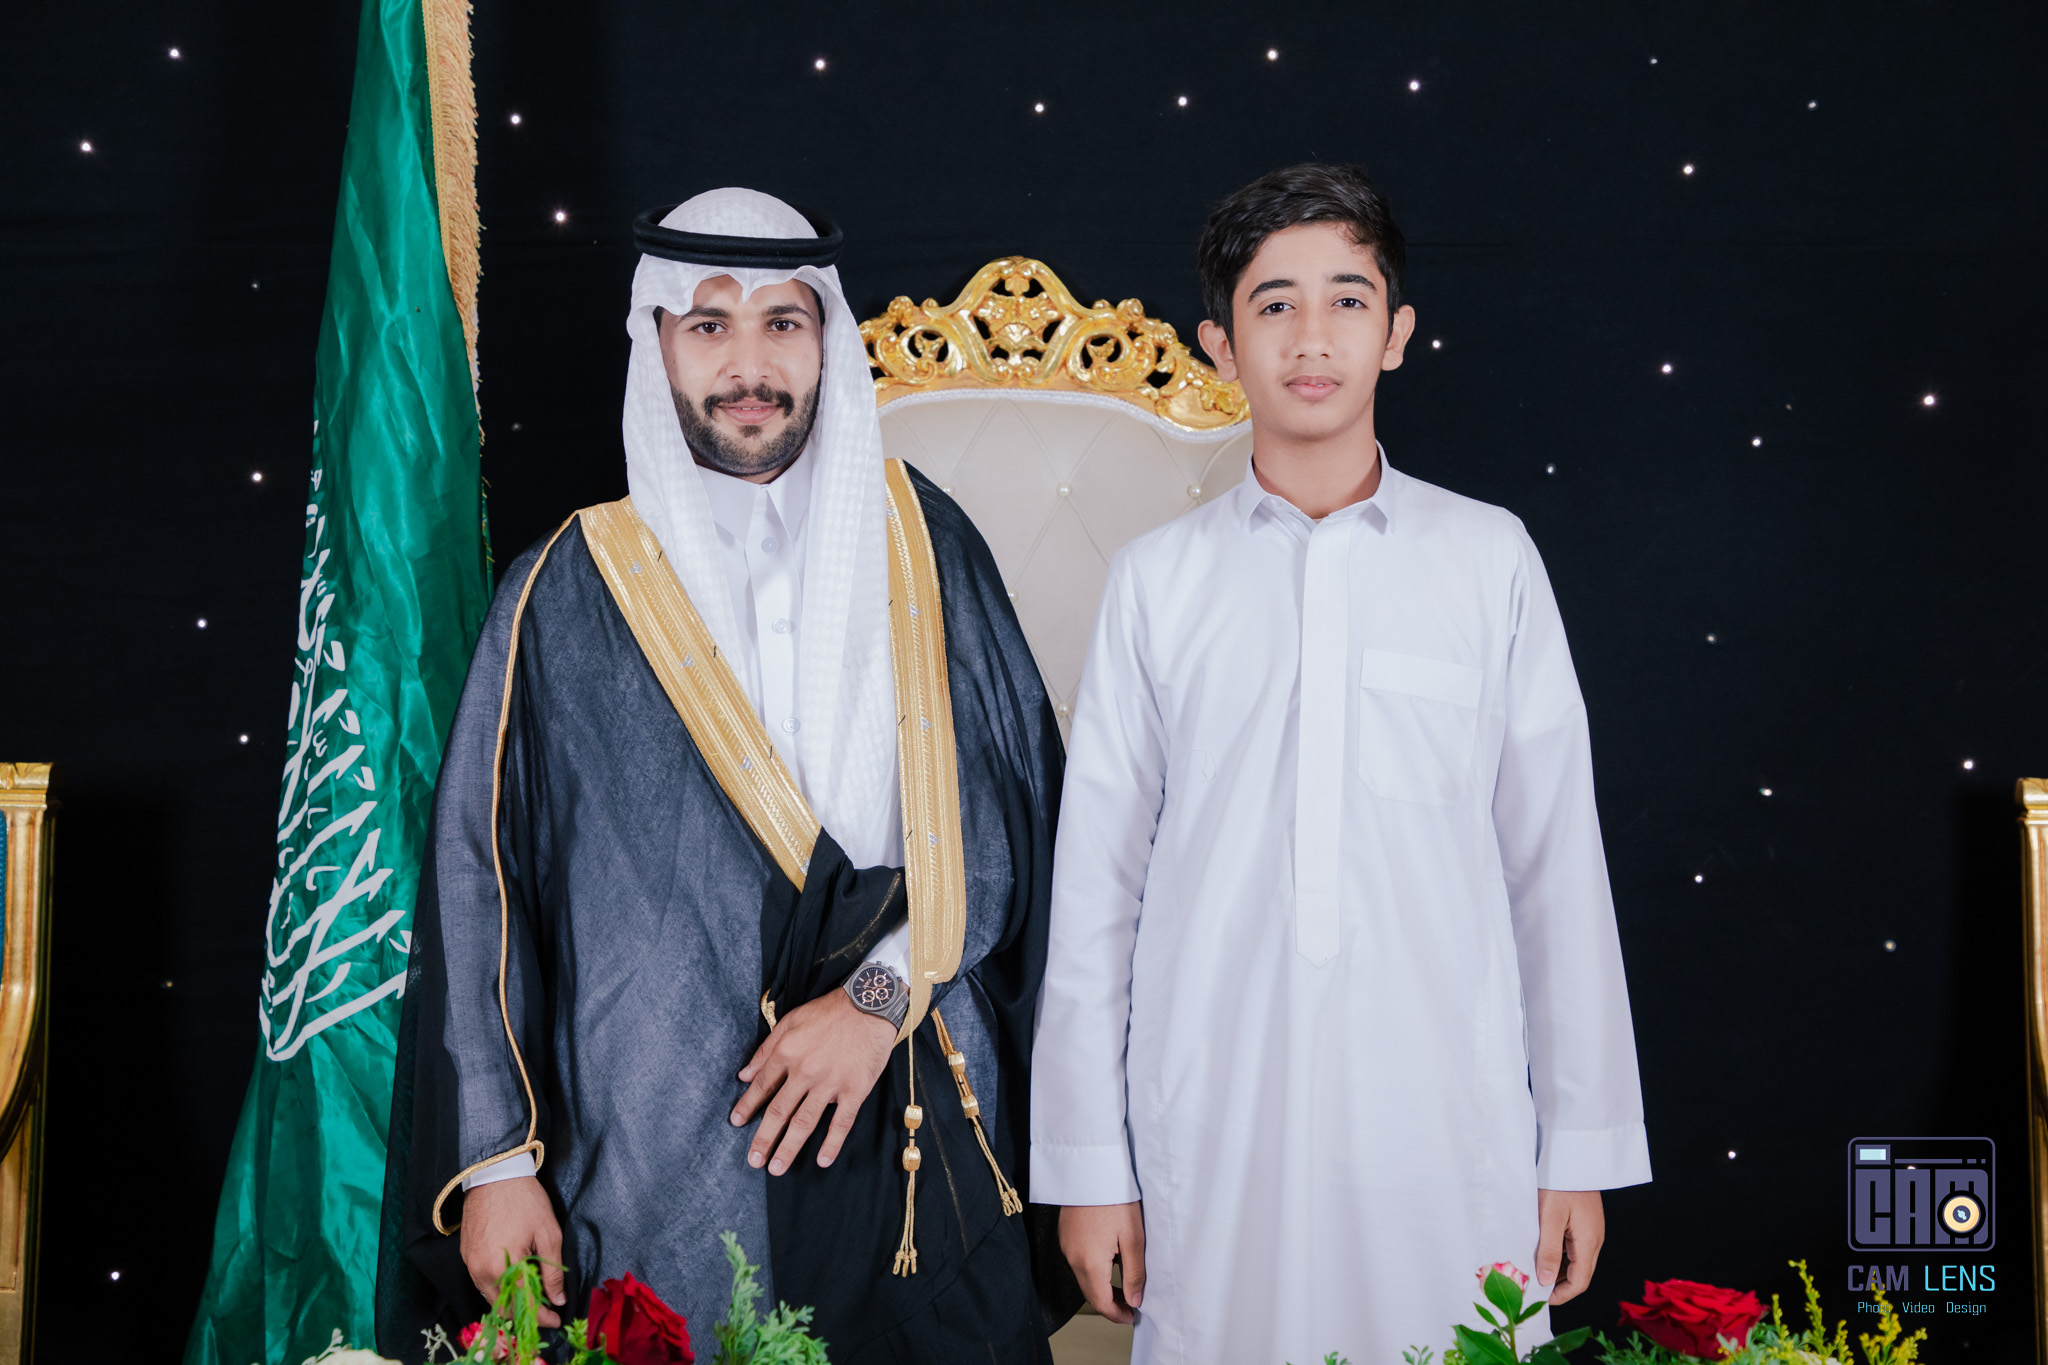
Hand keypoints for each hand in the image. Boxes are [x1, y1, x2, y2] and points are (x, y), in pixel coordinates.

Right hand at [459, 1175, 566, 1325]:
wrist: (495, 1174)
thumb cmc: (525, 1200)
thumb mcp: (548, 1233)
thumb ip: (553, 1271)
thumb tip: (558, 1299)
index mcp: (503, 1266)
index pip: (524, 1304)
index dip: (542, 1316)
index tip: (556, 1319)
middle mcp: (481, 1271)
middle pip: (503, 1307)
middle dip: (525, 1312)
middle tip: (546, 1308)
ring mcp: (470, 1264)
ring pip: (491, 1297)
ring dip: (511, 1301)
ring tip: (533, 1294)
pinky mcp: (466, 1255)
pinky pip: (482, 1283)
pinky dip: (499, 1288)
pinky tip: (515, 1279)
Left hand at [730, 988, 896, 1174]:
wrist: (870, 1004)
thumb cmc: (829, 1012)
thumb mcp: (790, 1021)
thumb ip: (766, 1049)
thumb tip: (743, 1074)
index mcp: (787, 1052)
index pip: (762, 1086)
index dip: (747, 1106)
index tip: (736, 1123)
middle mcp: (805, 1071)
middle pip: (779, 1111)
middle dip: (764, 1138)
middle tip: (753, 1161)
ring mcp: (830, 1083)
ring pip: (804, 1122)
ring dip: (788, 1148)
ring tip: (776, 1168)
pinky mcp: (855, 1089)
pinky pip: (841, 1122)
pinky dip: (831, 1143)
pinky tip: (822, 1160)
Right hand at [1059, 1202, 1145, 1324]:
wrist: (1092, 1168)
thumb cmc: (1115, 1198)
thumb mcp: (1133, 1238)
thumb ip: (1134, 1274)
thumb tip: (1134, 1301)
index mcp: (1089, 1262)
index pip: (1100, 1302)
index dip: (1116, 1315)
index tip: (1131, 1317)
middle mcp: (1072, 1257)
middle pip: (1090, 1292)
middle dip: (1109, 1303)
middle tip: (1130, 1305)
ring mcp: (1066, 1245)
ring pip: (1083, 1277)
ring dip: (1101, 1286)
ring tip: (1124, 1283)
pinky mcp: (1066, 1234)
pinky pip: (1078, 1261)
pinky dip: (1093, 1269)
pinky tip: (1109, 1260)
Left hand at [1535, 1188, 1604, 1306]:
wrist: (1572, 1156)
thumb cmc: (1560, 1184)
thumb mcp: (1550, 1218)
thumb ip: (1548, 1251)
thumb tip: (1545, 1281)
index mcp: (1589, 1241)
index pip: (1580, 1282)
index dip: (1561, 1295)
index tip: (1541, 1299)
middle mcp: (1594, 1239)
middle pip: (1580, 1274)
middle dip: (1558, 1285)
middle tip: (1534, 1288)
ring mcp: (1591, 1230)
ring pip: (1576, 1261)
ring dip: (1558, 1270)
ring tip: (1534, 1271)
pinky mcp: (1584, 1222)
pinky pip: (1574, 1247)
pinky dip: (1560, 1255)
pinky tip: (1542, 1252)